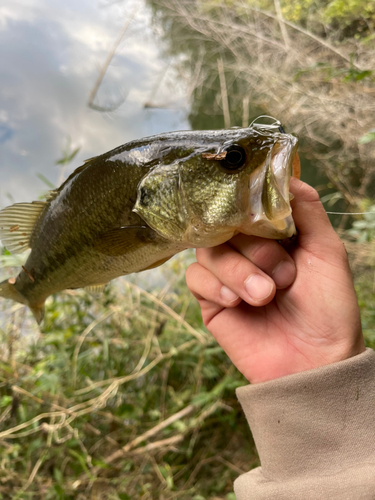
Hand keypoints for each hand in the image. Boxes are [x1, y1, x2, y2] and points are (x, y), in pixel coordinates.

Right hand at [186, 178, 364, 383]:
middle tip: (282, 274)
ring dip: (237, 271)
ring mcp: (227, 275)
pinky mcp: (210, 300)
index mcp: (273, 236)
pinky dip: (216, 287)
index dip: (248, 204)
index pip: (246, 204)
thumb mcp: (327, 253)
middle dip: (253, 249)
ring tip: (264, 296)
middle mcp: (247, 252)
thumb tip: (289, 174)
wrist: (313, 364)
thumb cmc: (328, 309)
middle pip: (224, 225)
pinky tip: (236, 303)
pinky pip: (195, 278)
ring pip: (207, 250)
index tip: (256, 211)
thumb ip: (308, 211)